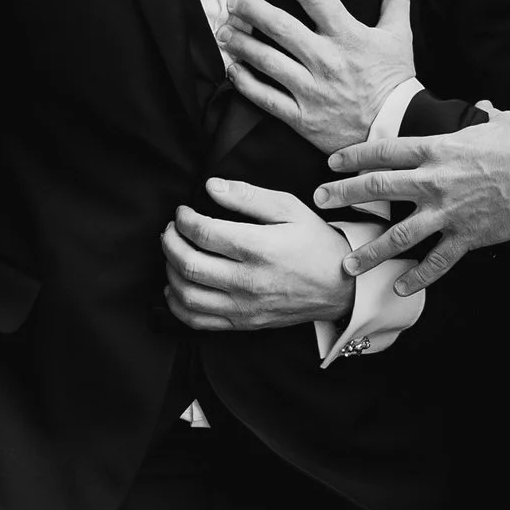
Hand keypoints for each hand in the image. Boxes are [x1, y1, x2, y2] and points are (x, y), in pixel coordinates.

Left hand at [162, 177, 358, 331]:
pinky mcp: (243, 323)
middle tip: (171, 230)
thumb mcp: (289, 208)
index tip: (183, 212)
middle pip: (189, 264)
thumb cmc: (315, 244)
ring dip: (169, 271)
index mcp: (260, 248)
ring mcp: (244, 306)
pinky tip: (176, 287)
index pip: (203, 233)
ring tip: (173, 254)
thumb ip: (248, 196)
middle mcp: (248, 281)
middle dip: (170, 242)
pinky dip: (177, 304)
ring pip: (187, 294)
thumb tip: (211, 187)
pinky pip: (198, 320)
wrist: (340, 287)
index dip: (184, 219)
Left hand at [222, 0, 416, 155]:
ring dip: (241, 43)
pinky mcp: (303, 118)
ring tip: (224, 31)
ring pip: (267, 61)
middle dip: (251, 9)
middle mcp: (327, 60)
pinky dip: (245, 82)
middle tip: (234, 0)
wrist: (398, 128)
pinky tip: (233, 68)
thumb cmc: (396, 77)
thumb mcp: (400, 32)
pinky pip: (266, 98)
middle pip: (280, 27)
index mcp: (349, 36)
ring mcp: (312, 90)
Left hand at [316, 111, 509, 292]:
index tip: (332, 162)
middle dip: (344, 195)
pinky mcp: (467, 237)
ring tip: (349, 264)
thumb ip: (481, 118)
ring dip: (370, 251)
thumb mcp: (499, 122)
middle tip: (320, 202)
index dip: (354, 156)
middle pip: (378, 188)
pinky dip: (417, 278)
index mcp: (438, 149)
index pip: (385, 151)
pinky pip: (436, 263)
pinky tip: (399, 288)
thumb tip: (483, 109)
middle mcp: (435, 181)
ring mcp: (449, 212)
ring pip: (399, 235)